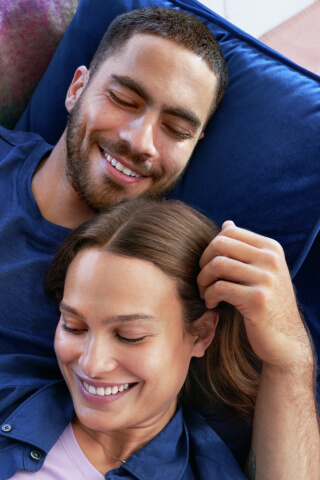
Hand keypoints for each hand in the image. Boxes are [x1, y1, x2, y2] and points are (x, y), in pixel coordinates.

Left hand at [197, 221, 312, 369]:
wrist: (285, 340)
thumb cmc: (267, 304)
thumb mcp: (262, 271)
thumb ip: (245, 248)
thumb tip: (227, 224)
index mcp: (271, 248)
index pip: (229, 232)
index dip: (211, 247)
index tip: (208, 265)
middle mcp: (271, 259)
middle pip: (220, 245)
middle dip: (203, 262)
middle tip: (202, 280)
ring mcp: (266, 279)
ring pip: (217, 265)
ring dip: (202, 281)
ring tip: (205, 293)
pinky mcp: (258, 300)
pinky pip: (219, 288)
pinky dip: (208, 296)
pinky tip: (211, 304)